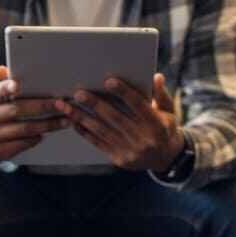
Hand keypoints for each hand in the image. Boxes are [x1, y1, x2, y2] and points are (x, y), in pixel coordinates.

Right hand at [0, 65, 71, 165]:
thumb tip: (3, 70)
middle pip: (18, 110)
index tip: (17, 86)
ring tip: (65, 120)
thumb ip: (2, 83)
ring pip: (25, 128)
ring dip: (48, 124)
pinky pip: (23, 143)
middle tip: (63, 104)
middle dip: (44, 106)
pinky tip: (46, 133)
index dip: (5, 88)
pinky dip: (37, 137)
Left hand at [56, 74, 183, 171]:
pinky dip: (85, 132)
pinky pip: (99, 144)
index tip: (108, 81)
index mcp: (158, 125)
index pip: (139, 106)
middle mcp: (144, 140)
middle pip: (116, 119)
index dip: (124, 93)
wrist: (165, 158)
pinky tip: (73, 121)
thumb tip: (155, 76)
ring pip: (103, 131)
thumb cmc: (165, 127)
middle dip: (95, 105)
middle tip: (78, 93)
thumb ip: (160, 94)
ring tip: (66, 106)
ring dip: (82, 118)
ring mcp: (131, 152)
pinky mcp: (119, 160)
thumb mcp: (169, 111)